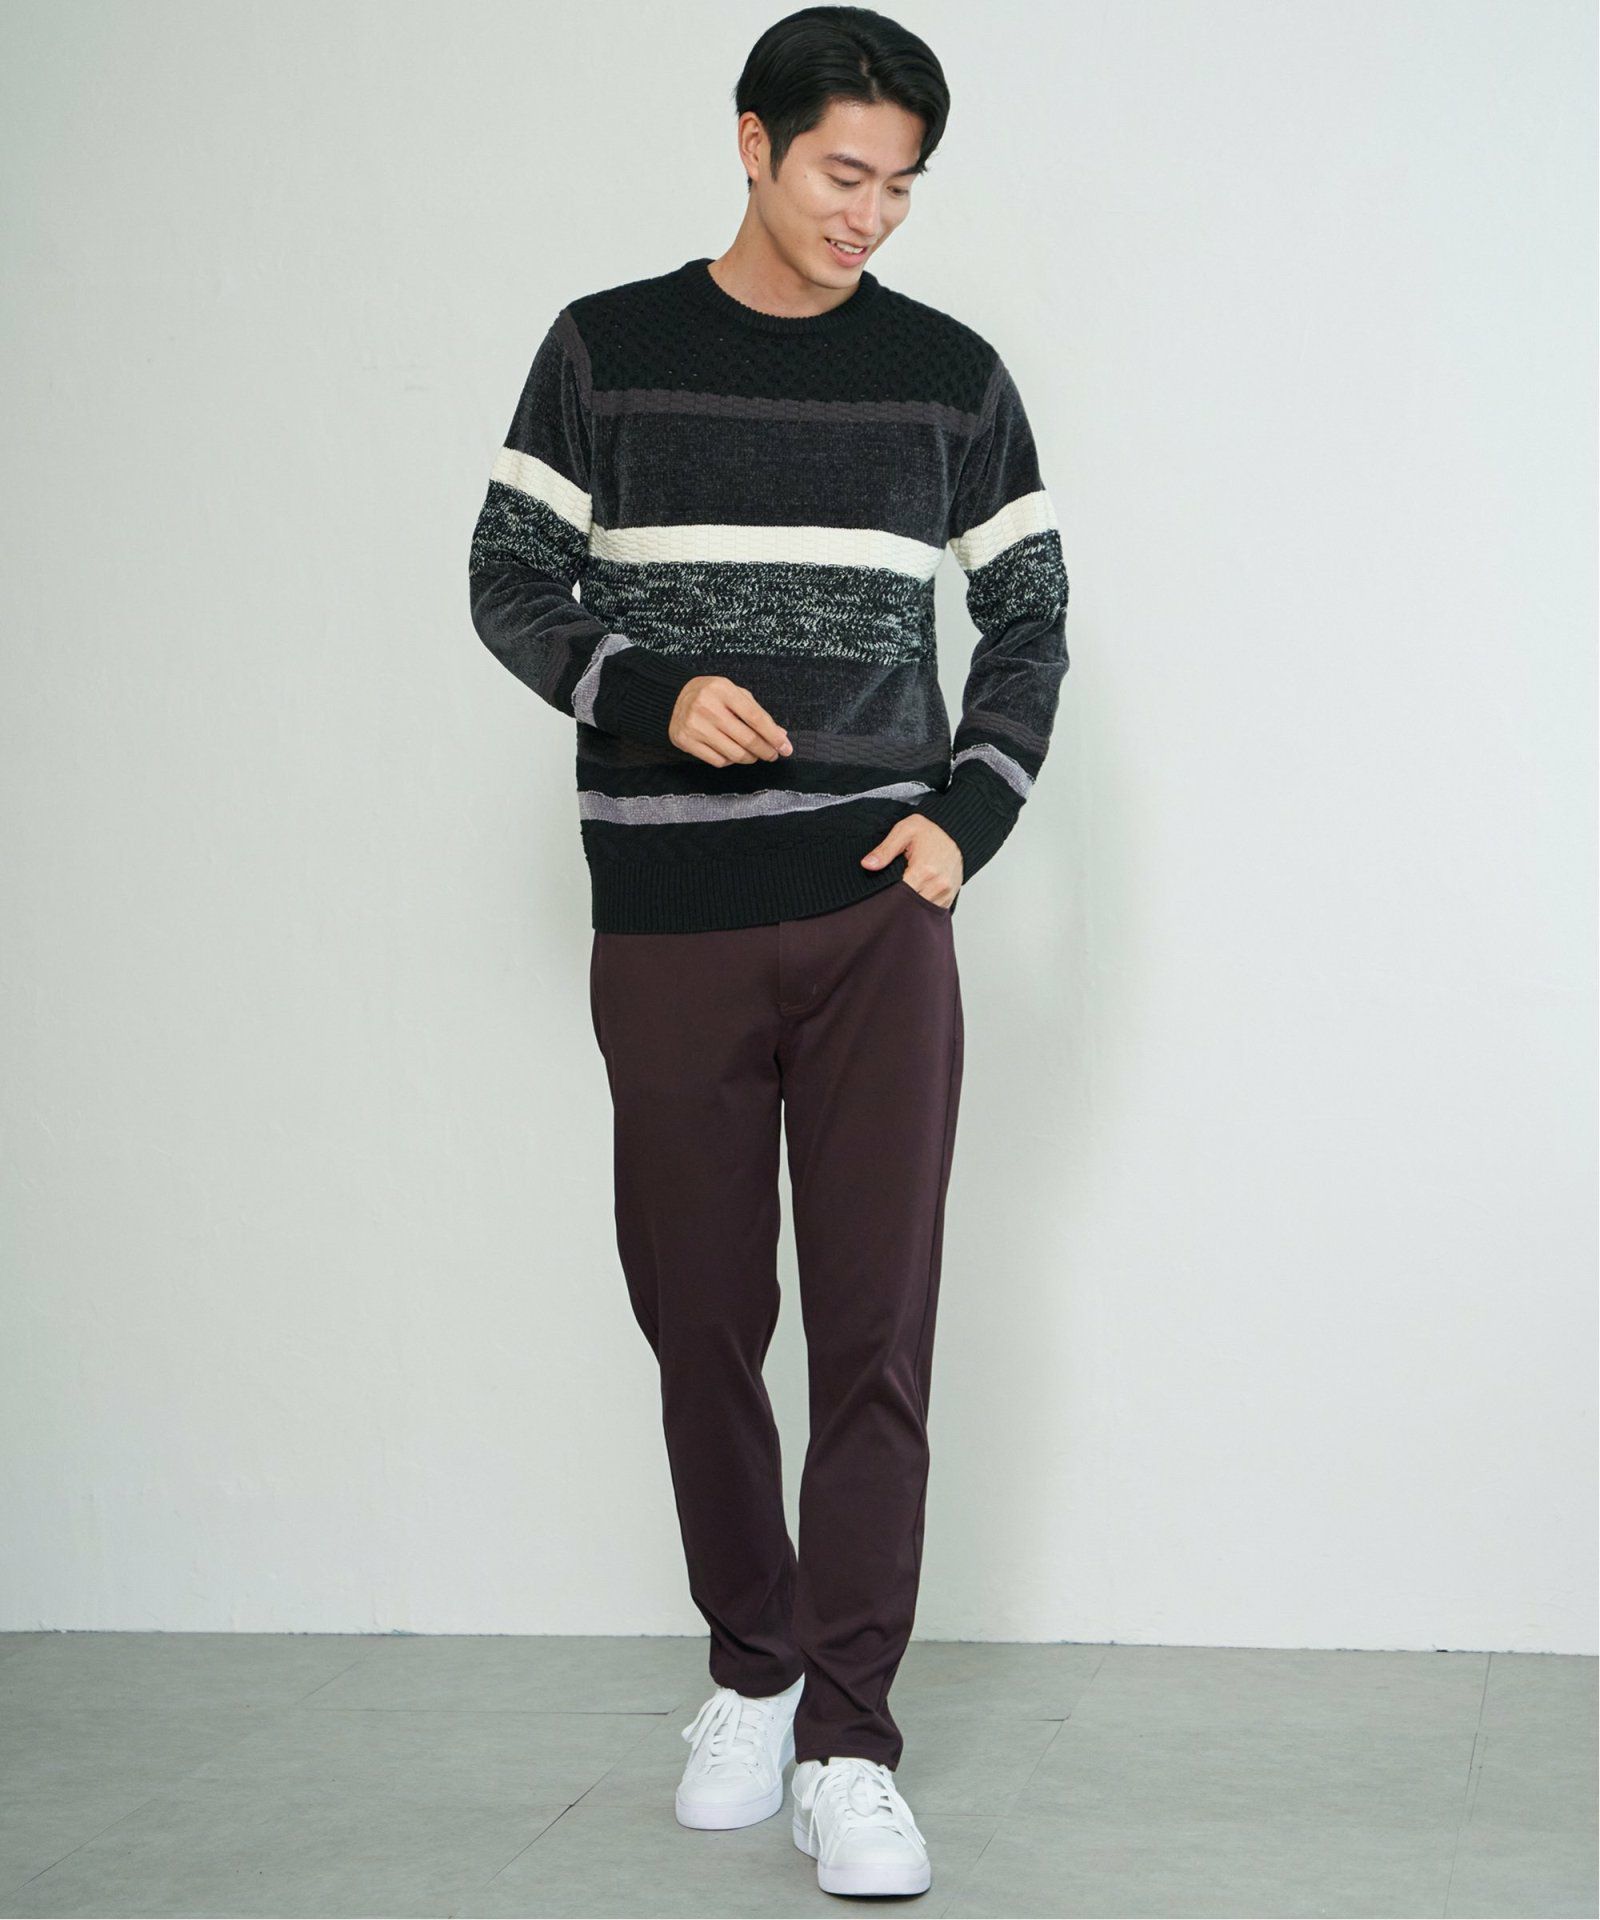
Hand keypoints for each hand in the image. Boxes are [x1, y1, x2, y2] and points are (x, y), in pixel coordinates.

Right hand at [669, 676, 792, 766]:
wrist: (673, 697)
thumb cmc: (711, 696)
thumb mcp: (735, 694)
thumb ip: (757, 713)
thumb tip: (780, 735)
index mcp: (723, 690)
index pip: (756, 718)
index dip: (774, 736)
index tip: (786, 748)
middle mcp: (707, 707)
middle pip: (747, 739)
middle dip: (766, 751)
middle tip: (773, 755)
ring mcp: (694, 725)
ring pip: (734, 754)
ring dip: (750, 758)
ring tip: (754, 755)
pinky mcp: (685, 741)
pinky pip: (718, 761)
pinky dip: (730, 761)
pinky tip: (732, 753)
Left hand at [861, 815, 962, 907]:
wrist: (954, 833)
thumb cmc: (928, 831)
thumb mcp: (904, 831)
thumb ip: (885, 850)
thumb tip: (866, 865)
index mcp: (925, 870)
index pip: (900, 895)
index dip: (888, 897)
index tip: (879, 894)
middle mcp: (938, 884)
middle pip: (910, 906)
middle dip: (897, 904)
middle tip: (885, 899)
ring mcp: (946, 893)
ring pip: (921, 911)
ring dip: (909, 907)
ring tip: (899, 897)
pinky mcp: (949, 897)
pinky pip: (931, 911)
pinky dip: (920, 908)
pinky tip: (912, 898)